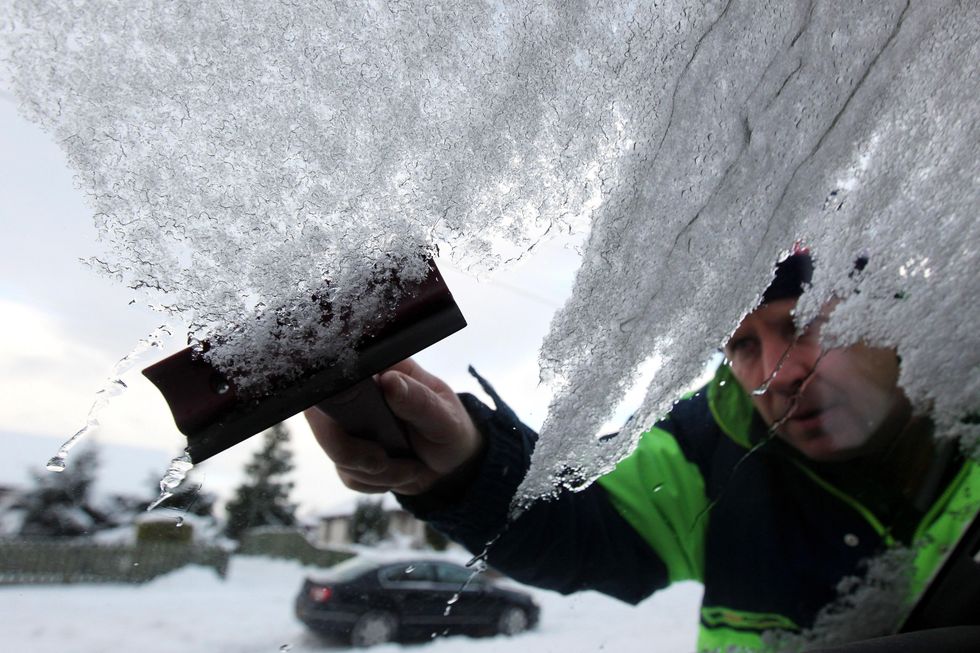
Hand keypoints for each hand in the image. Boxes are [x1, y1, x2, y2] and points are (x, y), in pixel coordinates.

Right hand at [305, 359, 484, 496]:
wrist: (454, 463)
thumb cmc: (451, 428)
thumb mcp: (444, 415)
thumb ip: (418, 400)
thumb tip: (388, 381)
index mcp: (380, 370)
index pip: (338, 373)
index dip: (332, 398)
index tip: (356, 424)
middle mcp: (358, 394)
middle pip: (321, 419)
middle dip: (351, 451)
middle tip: (385, 461)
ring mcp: (350, 425)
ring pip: (336, 454)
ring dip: (376, 472)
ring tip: (411, 467)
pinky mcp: (350, 454)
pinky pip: (348, 475)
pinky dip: (375, 483)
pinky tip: (400, 473)